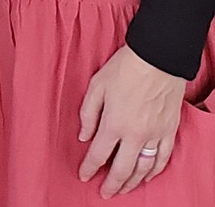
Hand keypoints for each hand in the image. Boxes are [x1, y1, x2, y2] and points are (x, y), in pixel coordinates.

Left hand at [79, 44, 185, 196]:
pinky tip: (146, 176)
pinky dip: (154, 172)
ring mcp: (154, 135)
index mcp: (114, 123)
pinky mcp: (169, 132)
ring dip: (132, 183)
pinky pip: (162, 159)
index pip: (98, 154)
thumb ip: (88, 113)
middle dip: (111, 184)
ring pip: (143, 169)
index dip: (89, 167)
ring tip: (123, 190)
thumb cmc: (124, 68)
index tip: (83, 175)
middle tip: (104, 193)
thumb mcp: (96, 85)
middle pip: (121, 169)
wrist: (157, 59)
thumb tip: (83, 136)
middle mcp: (135, 135)